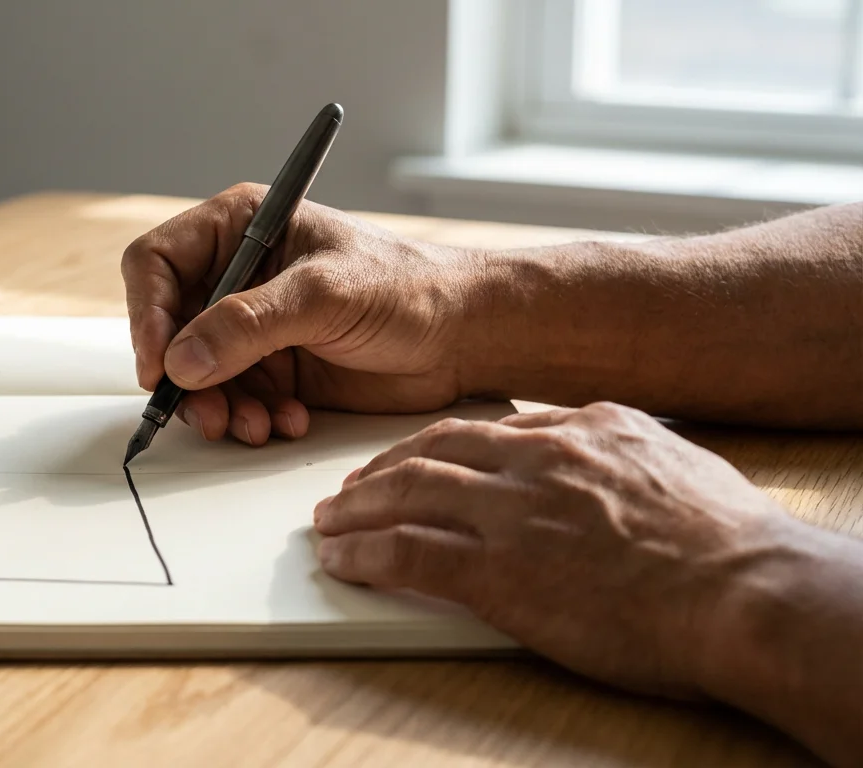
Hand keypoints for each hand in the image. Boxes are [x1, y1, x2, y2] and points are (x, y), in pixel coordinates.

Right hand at [122, 183, 478, 445]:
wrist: (465, 336)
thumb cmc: (410, 287)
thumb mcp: (324, 295)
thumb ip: (249, 325)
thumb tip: (182, 361)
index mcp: (242, 227)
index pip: (157, 263)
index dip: (148, 314)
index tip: (160, 365)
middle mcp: (238, 275)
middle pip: (169, 328)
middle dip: (184, 377)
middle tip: (208, 412)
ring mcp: (254, 326)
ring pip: (196, 374)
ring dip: (217, 407)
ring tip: (254, 425)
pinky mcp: (273, 369)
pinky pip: (232, 401)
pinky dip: (250, 419)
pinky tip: (288, 420)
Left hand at [312, 401, 807, 698]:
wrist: (743, 591)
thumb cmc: (728, 543)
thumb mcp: (674, 464)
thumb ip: (622, 454)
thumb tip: (605, 457)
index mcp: (581, 428)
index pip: (486, 428)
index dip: (438, 447)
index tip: (417, 460)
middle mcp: (535, 458)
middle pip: (431, 451)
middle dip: (381, 468)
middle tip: (353, 487)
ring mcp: (510, 512)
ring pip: (405, 493)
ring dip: (356, 507)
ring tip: (329, 521)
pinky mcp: (495, 571)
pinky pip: (404, 554)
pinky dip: (363, 554)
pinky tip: (341, 560)